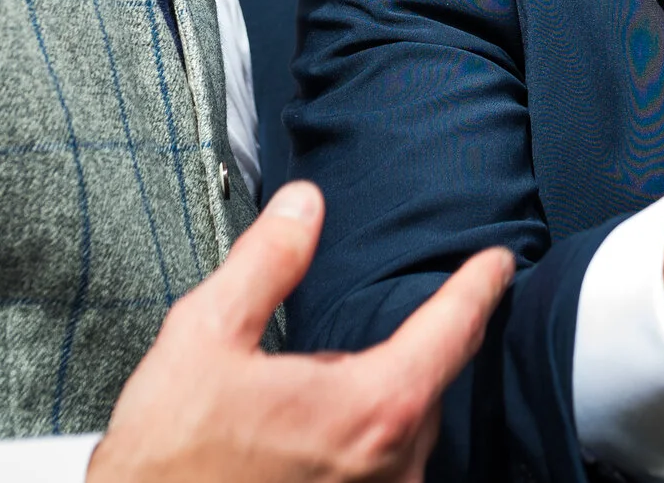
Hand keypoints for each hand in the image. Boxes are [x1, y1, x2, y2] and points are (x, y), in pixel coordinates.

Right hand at [92, 181, 513, 482]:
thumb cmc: (167, 462)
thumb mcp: (204, 338)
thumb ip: (266, 262)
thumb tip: (303, 206)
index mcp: (371, 408)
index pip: (452, 331)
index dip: (478, 287)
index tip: (496, 263)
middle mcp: (393, 466)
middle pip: (427, 384)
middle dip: (402, 349)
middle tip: (351, 335)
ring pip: (405, 432)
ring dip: (376, 401)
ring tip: (311, 393)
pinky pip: (383, 470)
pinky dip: (362, 440)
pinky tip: (309, 437)